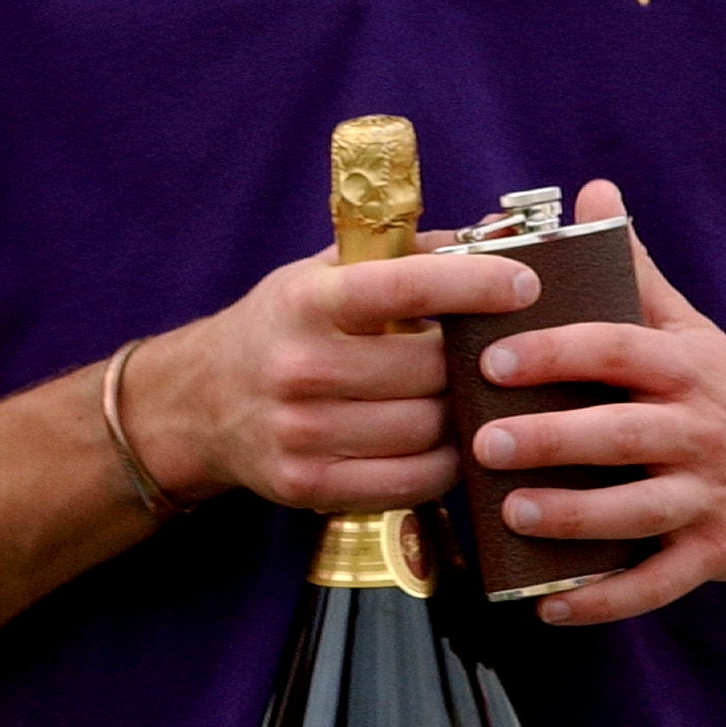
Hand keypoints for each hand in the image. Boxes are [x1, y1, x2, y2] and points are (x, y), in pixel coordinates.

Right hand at [129, 240, 538, 514]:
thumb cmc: (284, 327)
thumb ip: (401, 255)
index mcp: (307, 301)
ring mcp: (302, 433)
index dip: (475, 283)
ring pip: (428, 428)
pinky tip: (454, 440)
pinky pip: (411, 481)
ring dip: (467, 413)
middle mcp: (299, 366)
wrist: (201, 402)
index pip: (405, 287)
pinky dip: (448, 462)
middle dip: (475, 360)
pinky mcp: (309, 486)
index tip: (524, 284)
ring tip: (478, 396)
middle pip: (429, 369)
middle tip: (502, 352)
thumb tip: (490, 240)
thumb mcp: (323, 273)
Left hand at [467, 181, 725, 623]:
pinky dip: (606, 600)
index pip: (618, 350)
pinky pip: (658, 584)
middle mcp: (699, 431)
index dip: (556, 351)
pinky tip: (551, 605)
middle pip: (622, 434)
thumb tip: (594, 191)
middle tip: (485, 444)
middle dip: (554, 439)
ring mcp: (710, 497)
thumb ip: (636, 269)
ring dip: (574, 518)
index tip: (492, 358)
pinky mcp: (716, 553)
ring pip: (639, 511)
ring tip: (513, 515)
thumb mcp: (692, 329)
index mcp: (685, 369)